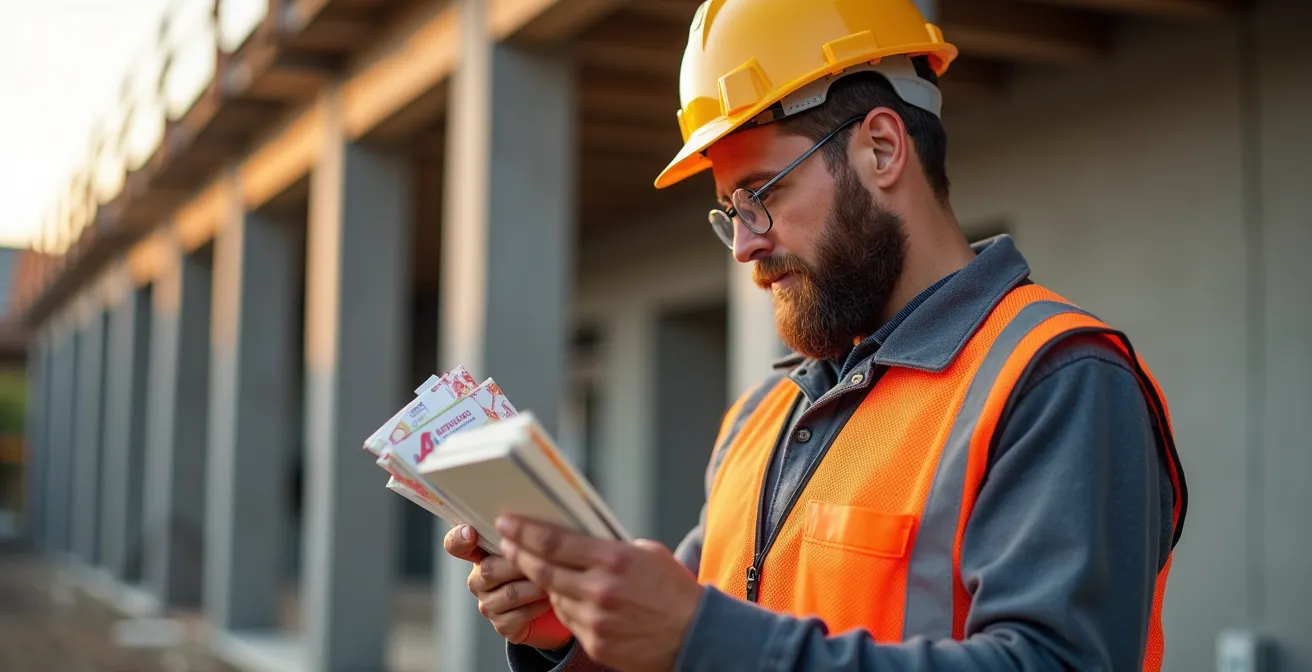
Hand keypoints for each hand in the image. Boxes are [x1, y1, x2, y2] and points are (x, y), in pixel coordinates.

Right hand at [442, 523, 573, 649]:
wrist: (557, 602)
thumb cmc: (544, 564)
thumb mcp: (533, 543)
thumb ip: (523, 532)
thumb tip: (529, 519)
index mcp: (481, 553)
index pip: (456, 544)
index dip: (458, 539)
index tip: (470, 533)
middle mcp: (479, 578)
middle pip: (488, 569)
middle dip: (519, 563)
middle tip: (543, 556)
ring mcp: (489, 603)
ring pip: (508, 593)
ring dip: (534, 585)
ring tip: (555, 576)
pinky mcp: (503, 625)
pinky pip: (518, 616)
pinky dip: (538, 606)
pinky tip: (551, 598)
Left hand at [496, 515, 703, 671]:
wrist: (694, 635)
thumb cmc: (674, 590)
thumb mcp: (646, 553)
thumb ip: (610, 546)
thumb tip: (578, 536)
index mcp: (614, 560)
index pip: (554, 542)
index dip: (524, 531)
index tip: (507, 523)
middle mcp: (600, 590)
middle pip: (542, 569)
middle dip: (519, 553)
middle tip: (506, 542)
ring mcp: (595, 620)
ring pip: (553, 595)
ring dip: (544, 581)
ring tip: (541, 568)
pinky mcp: (595, 643)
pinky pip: (568, 619)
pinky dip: (565, 605)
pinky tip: (571, 596)